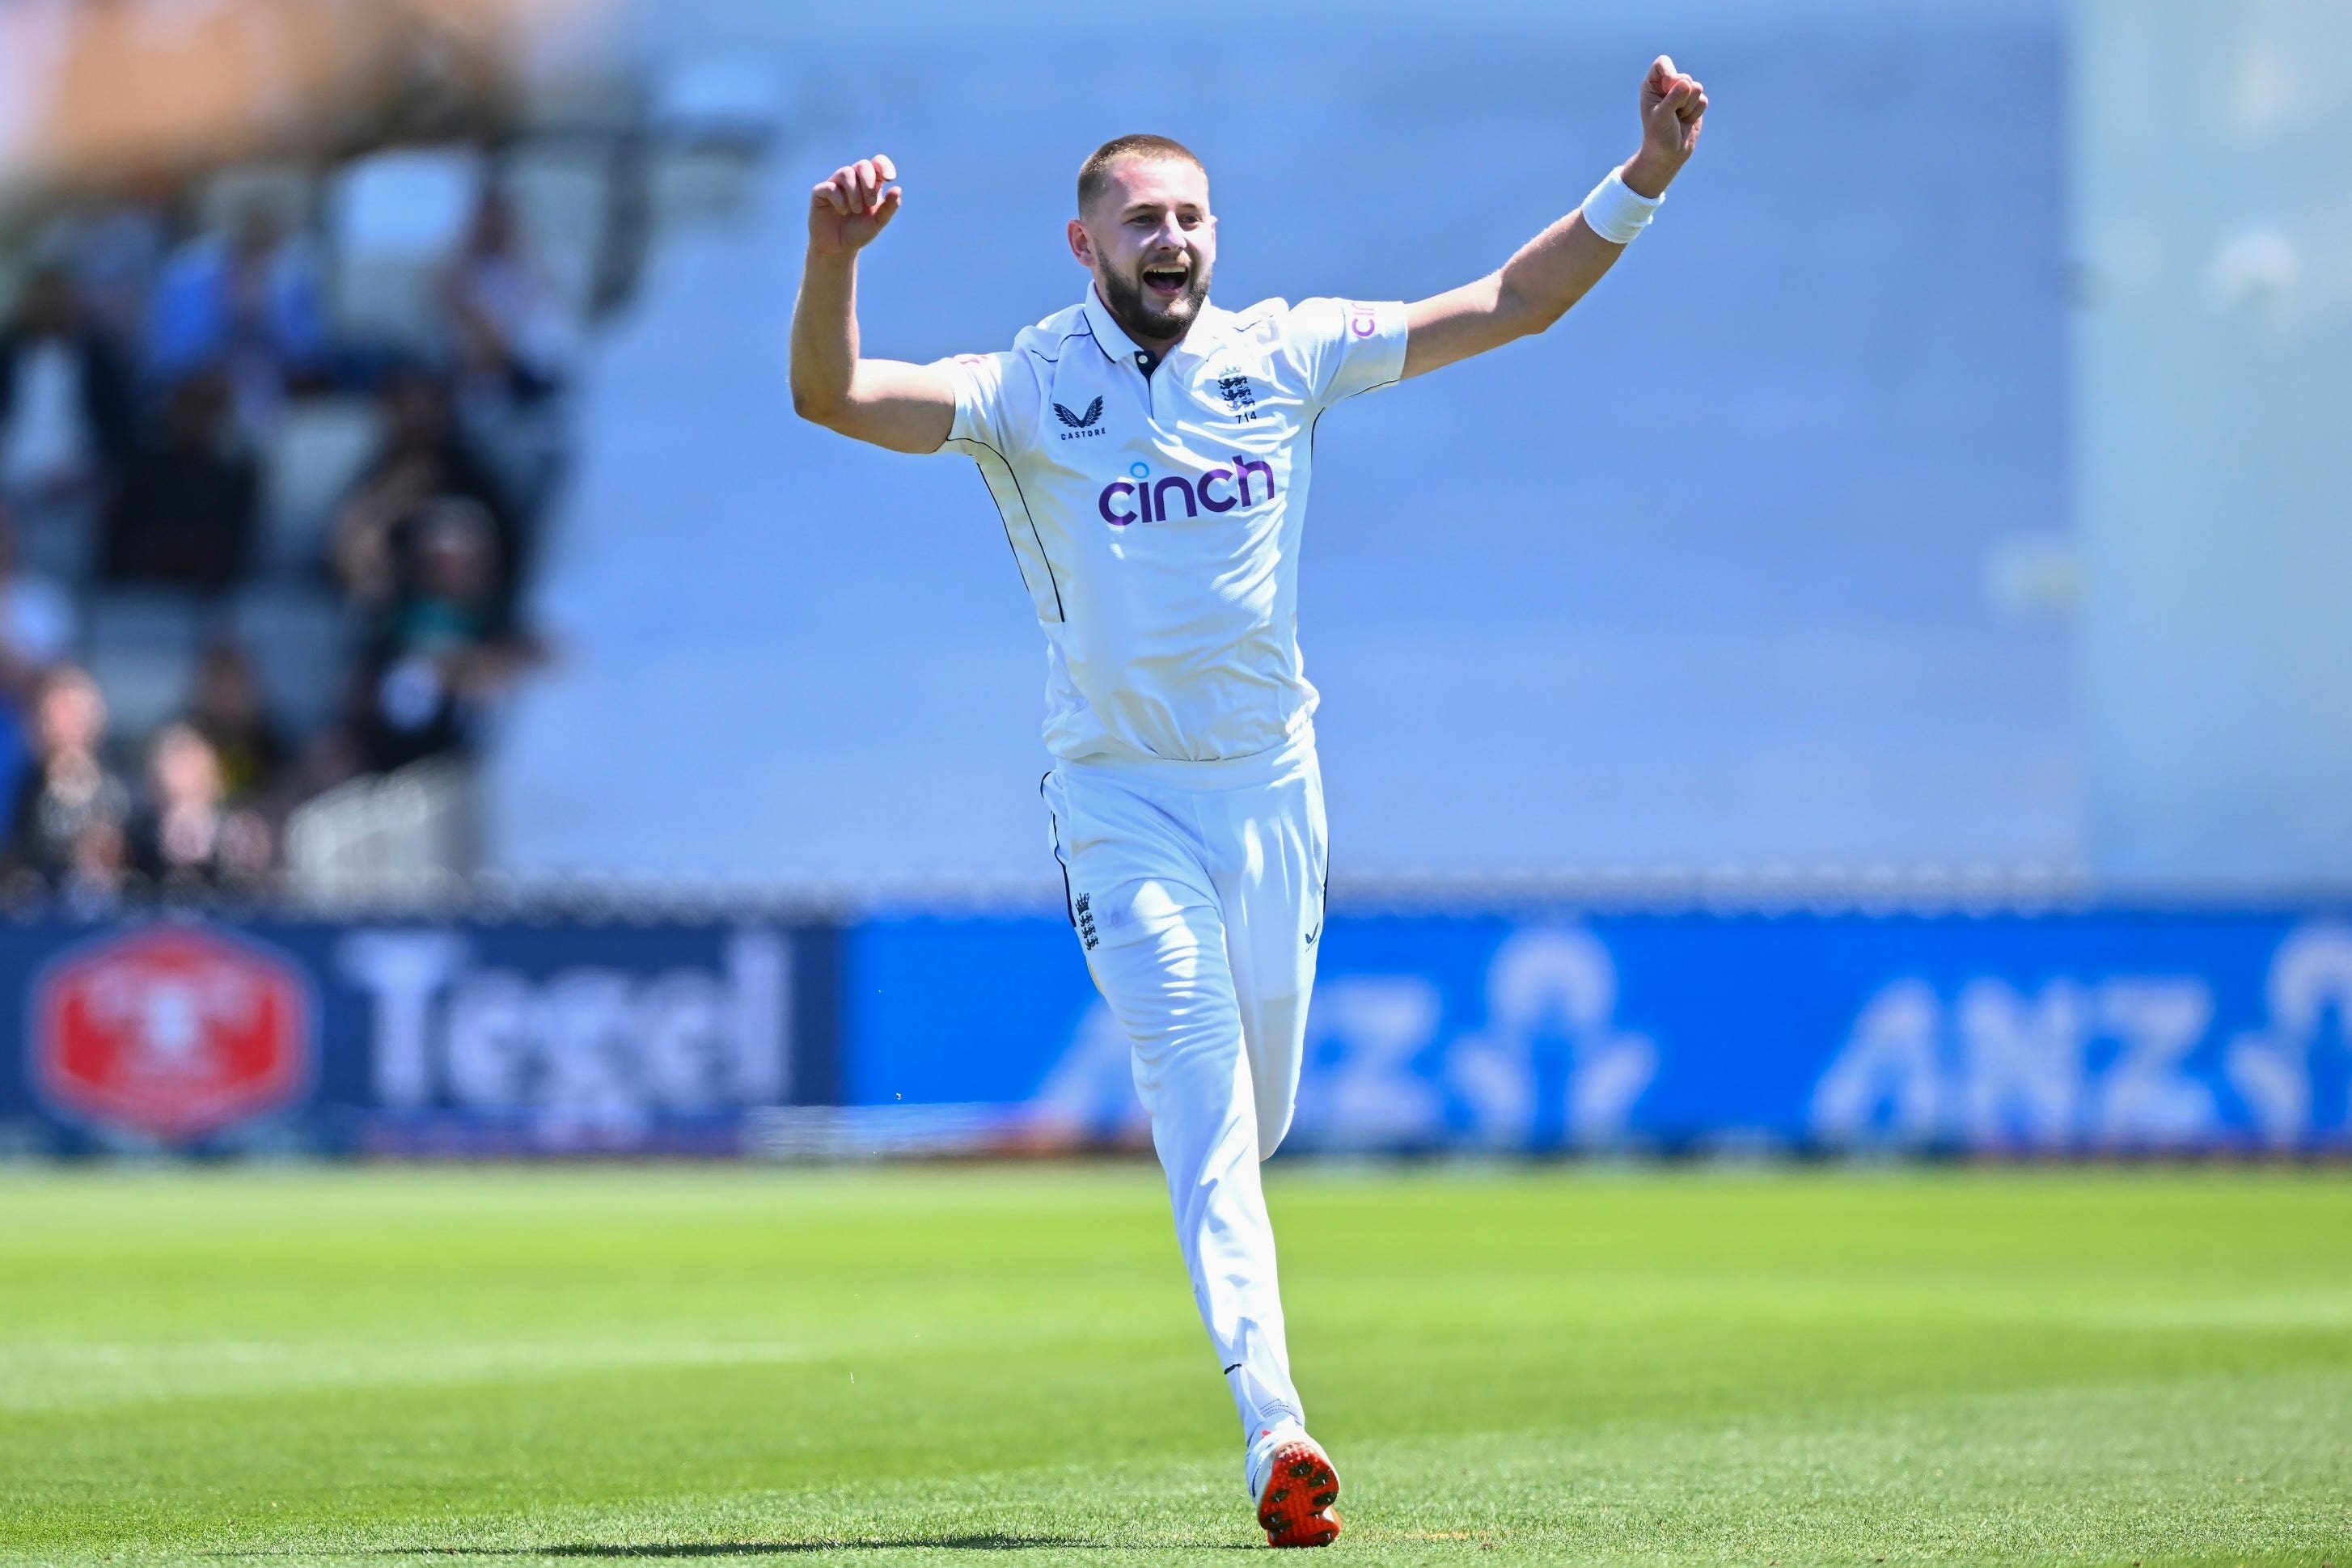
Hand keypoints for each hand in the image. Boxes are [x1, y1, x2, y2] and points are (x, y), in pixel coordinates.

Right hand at [808, 154, 902, 257]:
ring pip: (846, 172)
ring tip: (856, 210)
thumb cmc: (858, 233)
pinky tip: (842, 211)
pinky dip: (839, 199)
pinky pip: (830, 187)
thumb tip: (897, 188)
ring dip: (854, 192)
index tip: (890, 178)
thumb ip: (889, 207)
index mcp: (869, 184)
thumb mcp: (878, 222)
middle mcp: (852, 180)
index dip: (884, 165)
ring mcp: (835, 184)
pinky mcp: (820, 192)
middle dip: (869, 182)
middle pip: (862, 165)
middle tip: (871, 202)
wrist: (838, 249)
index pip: (877, 163)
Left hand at [1624, 56, 1706, 196]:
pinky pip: (1703, 100)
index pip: (1663, 63)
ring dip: (1688, 106)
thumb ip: (1672, 99)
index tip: (1668, 87)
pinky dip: (1696, 113)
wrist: (1668, 153)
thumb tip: (1686, 84)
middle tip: (1672, 112)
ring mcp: (1682, 93)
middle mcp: (1667, 85)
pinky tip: (1686, 120)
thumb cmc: (1658, 135)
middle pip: (1683, 76)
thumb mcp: (1661, 117)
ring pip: (1696, 88)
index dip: (1669, 73)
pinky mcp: (1695, 102)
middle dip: (1681, 96)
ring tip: (1678, 117)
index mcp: (1652, 85)